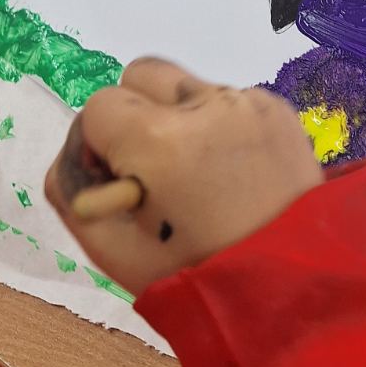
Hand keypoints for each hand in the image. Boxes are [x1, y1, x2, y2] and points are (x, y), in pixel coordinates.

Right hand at [45, 58, 321, 296]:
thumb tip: (76, 155)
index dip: (98, 143)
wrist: (293, 291)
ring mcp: (248, 102)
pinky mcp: (279, 109)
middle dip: (134, 113)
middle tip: (151, 168)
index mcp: (160, 139)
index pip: (100, 105)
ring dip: (179, 118)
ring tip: (198, 174)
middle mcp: (206, 105)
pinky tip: (232, 173)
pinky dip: (220, 127)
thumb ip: (72, 192)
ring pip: (187, 86)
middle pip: (142, 75)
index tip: (118, 181)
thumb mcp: (113, 252)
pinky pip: (230, 101)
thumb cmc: (195, 277)